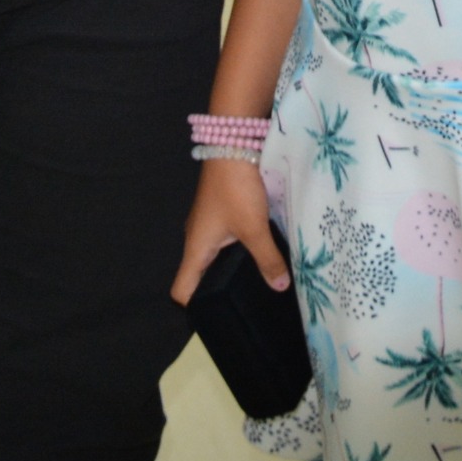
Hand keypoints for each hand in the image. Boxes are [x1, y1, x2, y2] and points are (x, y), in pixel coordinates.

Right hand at [169, 155, 287, 305]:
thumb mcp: (255, 228)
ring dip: (231, 267)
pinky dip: (239, 249)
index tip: (218, 317)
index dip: (195, 306)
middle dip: (218, 290)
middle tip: (244, 305)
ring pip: (215, 255)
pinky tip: (262, 252)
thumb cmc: (236, 190)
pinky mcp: (222, 209)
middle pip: (199, 274)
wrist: (233, 143)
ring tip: (257, 283)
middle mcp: (197, 237)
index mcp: (196, 248)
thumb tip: (280, 287)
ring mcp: (209, 222)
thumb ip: (267, 259)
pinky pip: (226, 239)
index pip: (181, 289)